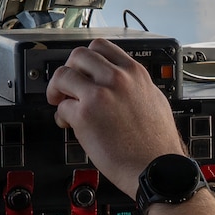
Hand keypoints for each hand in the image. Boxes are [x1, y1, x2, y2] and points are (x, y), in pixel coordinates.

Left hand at [44, 39, 184, 195]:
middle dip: (69, 70)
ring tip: (62, 103)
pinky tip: (69, 125)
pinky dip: (61, 116)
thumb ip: (134, 86)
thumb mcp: (154, 100)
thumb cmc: (157, 143)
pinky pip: (62, 107)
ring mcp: (99, 95)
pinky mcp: (85, 115)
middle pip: (78, 55)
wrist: (155, 167)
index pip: (101, 47)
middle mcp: (116, 79)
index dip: (86, 59)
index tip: (82, 70)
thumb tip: (120, 85)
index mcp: (134, 73)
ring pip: (63, 75)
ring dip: (57, 89)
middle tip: (67, 86)